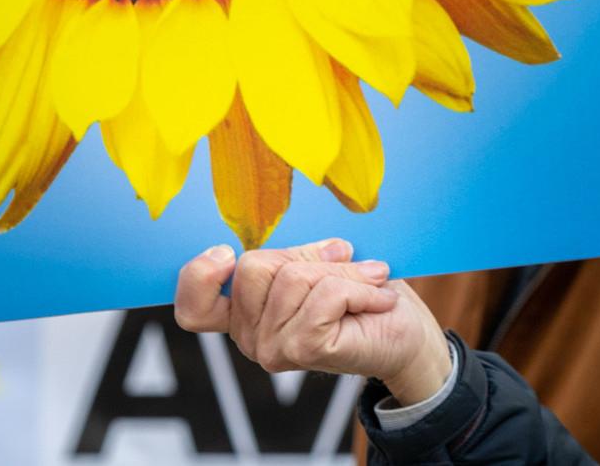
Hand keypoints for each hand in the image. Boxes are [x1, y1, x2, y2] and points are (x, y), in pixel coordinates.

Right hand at [174, 237, 452, 406]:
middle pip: (255, 266)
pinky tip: (378, 299)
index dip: (198, 276)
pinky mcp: (302, 350)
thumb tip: (322, 250)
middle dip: (310, 257)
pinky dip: (359, 288)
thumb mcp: (322, 263)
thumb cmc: (364, 294)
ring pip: (294, 277)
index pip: (194, 306)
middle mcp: (250, 336)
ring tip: (368, 285)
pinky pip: (325, 294)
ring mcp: (272, 349)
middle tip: (346, 266)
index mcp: (246, 313)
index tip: (225, 253)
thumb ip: (300, 256)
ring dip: (344, 273)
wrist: (406, 333)